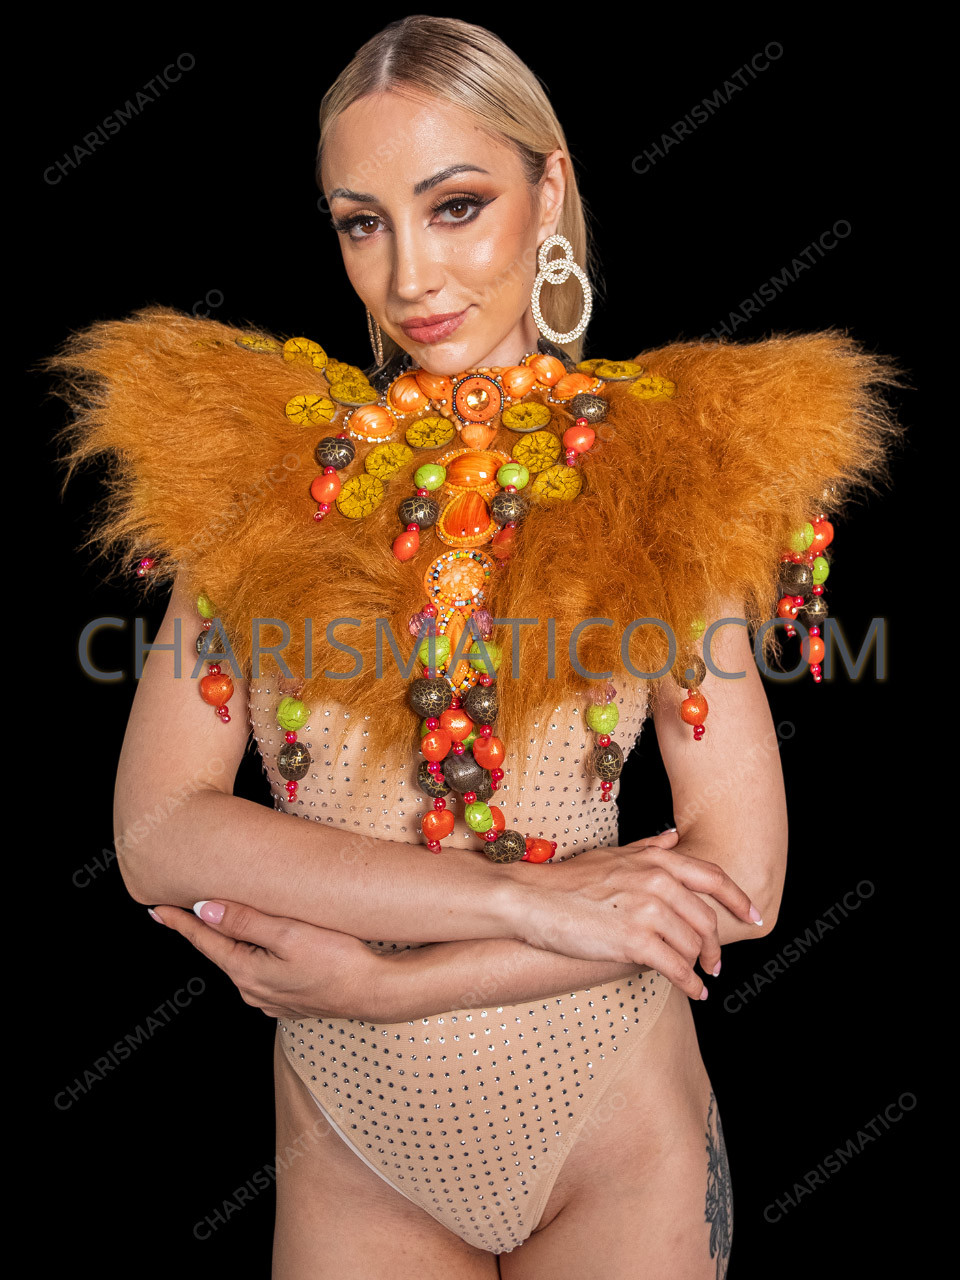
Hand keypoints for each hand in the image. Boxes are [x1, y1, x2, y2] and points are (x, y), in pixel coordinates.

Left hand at [149, 901, 385, 1020]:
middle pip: (223, 950)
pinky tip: (267, 943)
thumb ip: (245, 921)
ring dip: (236, 940)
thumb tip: (204, 909)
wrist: (378, 992)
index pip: (205, 941)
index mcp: (247, 972)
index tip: (157, 909)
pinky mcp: (291, 998)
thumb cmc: (339, 960)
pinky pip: (264, 971)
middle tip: (187, 906)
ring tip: (227, 919)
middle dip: (207, 929)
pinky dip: (258, 953)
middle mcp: (254, 990)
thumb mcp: (289, 934)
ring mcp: (272, 998)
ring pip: (244, 961)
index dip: (180, 922)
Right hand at [518, 829, 762, 1001]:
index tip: (755, 916)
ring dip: (699, 966)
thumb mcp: (613, 854)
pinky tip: (694, 992)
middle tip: (716, 962)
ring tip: (696, 976)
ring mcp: (647, 911)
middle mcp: (657, 881)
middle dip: (716, 945)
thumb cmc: (569, 879)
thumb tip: (672, 837)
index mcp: (655, 860)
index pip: (713, 877)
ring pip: (693, 945)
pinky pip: (677, 968)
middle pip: (707, 918)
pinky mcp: (634, 941)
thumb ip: (648, 847)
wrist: (532, 899)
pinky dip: (691, 984)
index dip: (739, 899)